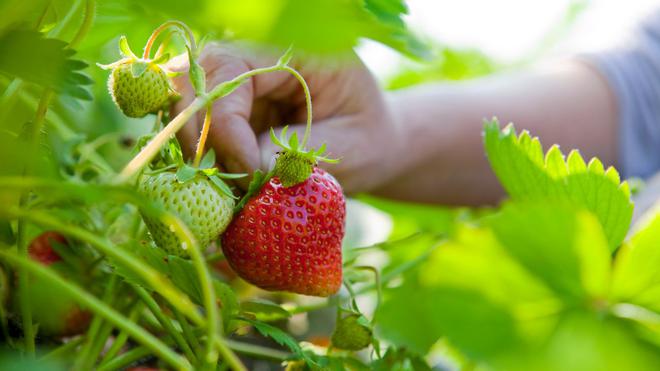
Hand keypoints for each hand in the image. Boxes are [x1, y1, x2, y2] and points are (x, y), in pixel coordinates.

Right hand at [168, 42, 402, 192]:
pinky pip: (194, 130)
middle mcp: (255, 60)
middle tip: (228, 184)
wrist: (369, 145)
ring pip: (184, 105)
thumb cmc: (368, 139)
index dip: (227, 124)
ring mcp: (237, 87)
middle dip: (199, 135)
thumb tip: (251, 168)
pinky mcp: (229, 114)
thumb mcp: (349, 146)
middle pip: (192, 80)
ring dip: (195, 150)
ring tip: (229, 189)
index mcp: (293, 51)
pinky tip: (226, 187)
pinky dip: (201, 160)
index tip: (250, 171)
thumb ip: (300, 152)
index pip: (231, 70)